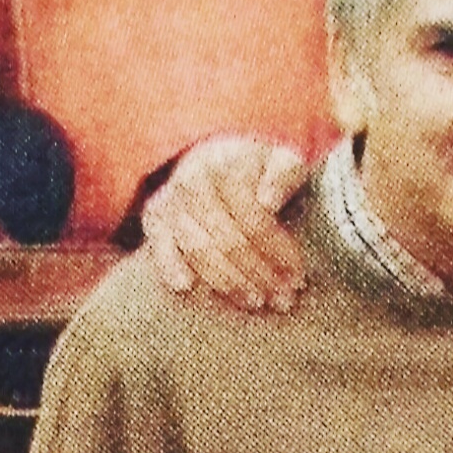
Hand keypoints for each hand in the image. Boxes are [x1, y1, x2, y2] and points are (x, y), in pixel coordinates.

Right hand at [141, 138, 314, 311]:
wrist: (215, 151)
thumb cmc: (256, 162)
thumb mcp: (281, 157)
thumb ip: (284, 174)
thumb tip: (269, 201)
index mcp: (227, 167)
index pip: (255, 220)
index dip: (279, 253)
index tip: (297, 277)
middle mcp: (193, 183)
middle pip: (229, 241)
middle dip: (260, 275)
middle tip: (282, 298)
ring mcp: (171, 201)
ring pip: (200, 251)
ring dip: (229, 282)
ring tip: (255, 300)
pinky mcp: (155, 217)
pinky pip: (159, 246)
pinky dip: (168, 265)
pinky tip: (185, 286)